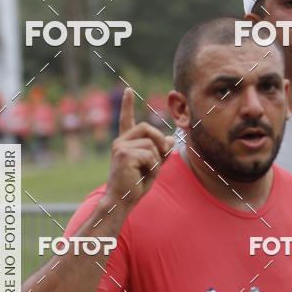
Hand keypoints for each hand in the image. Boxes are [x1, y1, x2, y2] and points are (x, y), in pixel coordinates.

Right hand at [105, 88, 174, 207]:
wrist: (121, 200)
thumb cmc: (134, 186)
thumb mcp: (152, 166)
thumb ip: (161, 152)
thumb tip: (171, 138)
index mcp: (125, 143)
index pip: (126, 120)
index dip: (127, 105)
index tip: (129, 90)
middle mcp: (120, 142)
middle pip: (149, 128)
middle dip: (160, 142)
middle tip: (161, 157)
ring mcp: (121, 147)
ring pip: (152, 143)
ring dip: (157, 160)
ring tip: (146, 172)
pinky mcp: (124, 154)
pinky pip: (150, 154)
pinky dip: (153, 166)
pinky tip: (141, 175)